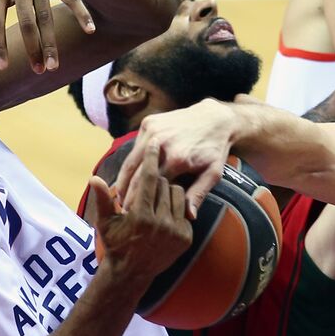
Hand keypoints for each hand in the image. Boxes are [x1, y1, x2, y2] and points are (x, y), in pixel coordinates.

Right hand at [86, 142, 191, 284]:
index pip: (148, 178)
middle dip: (154, 180)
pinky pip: (184, 210)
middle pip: (163, 183)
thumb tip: (93, 179)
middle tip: (147, 183)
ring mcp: (175, 231)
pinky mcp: (186, 238)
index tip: (154, 141)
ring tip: (155, 199)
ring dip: (166, 191)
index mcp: (140, 216)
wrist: (132, 273)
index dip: (151, 158)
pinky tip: (165, 212)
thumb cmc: (115, 244)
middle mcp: (160, 223)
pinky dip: (175, 207)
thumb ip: (103, 200)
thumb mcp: (106, 223)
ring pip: (176, 193)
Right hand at [113, 100, 237, 216]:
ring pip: (129, 160)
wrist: (215, 118)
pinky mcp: (149, 122)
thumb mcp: (213, 174)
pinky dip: (129, 163)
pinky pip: (134, 147)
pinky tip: (127, 177)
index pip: (150, 186)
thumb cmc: (215, 150)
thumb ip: (198, 194)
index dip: (139, 203)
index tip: (132, 216)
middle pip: (134, 174)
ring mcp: (153, 130)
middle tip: (121, 210)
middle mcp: (161, 142)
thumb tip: (189, 216)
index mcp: (177, 159)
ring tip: (119, 196)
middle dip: (125, 194)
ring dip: (122, 179)